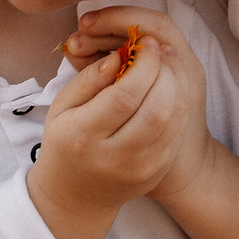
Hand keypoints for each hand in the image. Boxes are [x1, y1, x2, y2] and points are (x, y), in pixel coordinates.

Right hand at [66, 7, 217, 205]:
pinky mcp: (156, 171)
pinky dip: (177, 103)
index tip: (146, 43)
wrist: (76, 195)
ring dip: (175, 84)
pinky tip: (168, 88)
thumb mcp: (62, 108)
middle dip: (164, 71)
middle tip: (159, 51)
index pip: (125, 95)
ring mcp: (140, 168)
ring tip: (165, 66)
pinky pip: (176, 130)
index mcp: (84, 135)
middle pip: (157, 107)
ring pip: (173, 118)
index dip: (143, 64)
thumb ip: (88, 79)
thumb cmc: (66, 141)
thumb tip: (118, 54)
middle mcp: (115, 156)